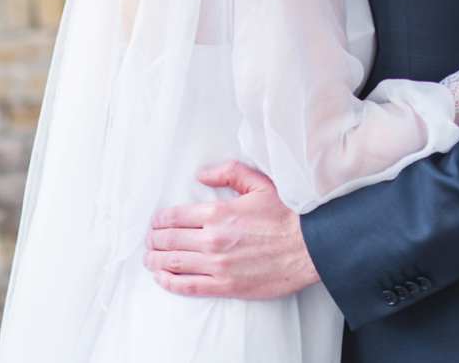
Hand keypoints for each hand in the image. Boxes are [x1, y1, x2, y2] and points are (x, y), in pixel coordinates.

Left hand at [144, 161, 320, 299]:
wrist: (309, 248)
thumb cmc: (285, 215)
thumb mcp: (258, 183)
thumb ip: (227, 172)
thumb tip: (200, 174)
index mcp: (217, 212)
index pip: (173, 217)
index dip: (158, 221)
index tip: (155, 224)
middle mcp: (212, 239)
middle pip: (169, 240)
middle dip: (154, 240)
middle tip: (149, 242)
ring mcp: (218, 265)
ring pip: (174, 263)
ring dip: (156, 261)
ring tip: (149, 260)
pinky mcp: (226, 286)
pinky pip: (189, 286)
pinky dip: (170, 282)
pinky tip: (162, 279)